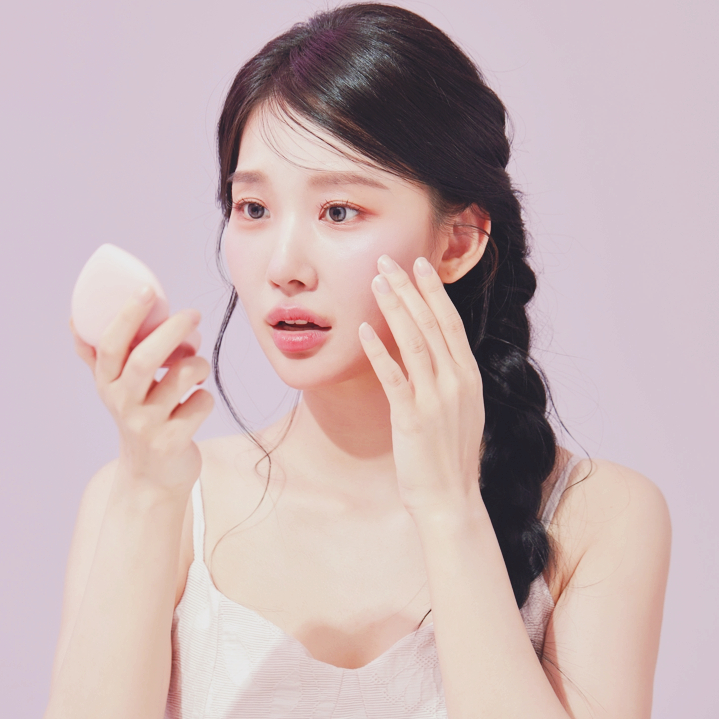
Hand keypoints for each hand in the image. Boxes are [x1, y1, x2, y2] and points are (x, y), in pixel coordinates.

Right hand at [69, 285, 213, 496]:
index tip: (148, 290)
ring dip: (199, 364)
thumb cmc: (138, 420)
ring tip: (198, 368)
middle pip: (147, 359)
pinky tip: (196, 404)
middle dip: (173, 331)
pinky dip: (206, 397)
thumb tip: (76, 319)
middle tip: (193, 314)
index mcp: (107, 383)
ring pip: (184, 376)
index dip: (128, 316)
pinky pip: (201, 402)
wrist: (151, 477)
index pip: (111, 345)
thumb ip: (98, 356)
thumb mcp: (114, 390)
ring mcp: (147, 424)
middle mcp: (122, 403)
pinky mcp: (172, 441)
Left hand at [358, 254, 484, 517]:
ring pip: (413, 342)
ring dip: (394, 308)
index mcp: (469, 378)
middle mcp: (456, 382)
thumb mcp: (460, 411)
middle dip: (409, 288)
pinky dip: (379, 351)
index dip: (434, 292)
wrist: (451, 500)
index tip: (419, 266)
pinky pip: (393, 377)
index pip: (450, 323)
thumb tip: (427, 351)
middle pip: (431, 324)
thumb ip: (447, 379)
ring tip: (376, 282)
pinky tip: (364, 329)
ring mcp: (436, 400)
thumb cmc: (451, 457)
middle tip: (388, 261)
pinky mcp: (412, 418)